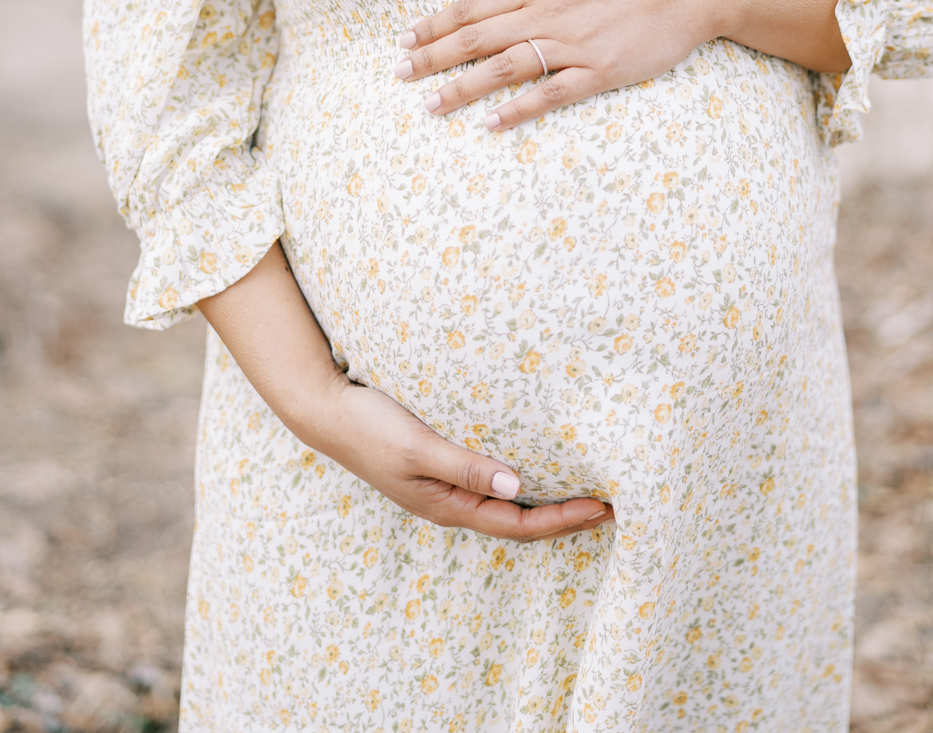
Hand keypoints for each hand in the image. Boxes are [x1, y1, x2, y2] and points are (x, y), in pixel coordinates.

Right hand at [198, 240, 613, 544]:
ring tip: (582, 487)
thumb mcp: (418, 446)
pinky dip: (518, 478)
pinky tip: (533, 462)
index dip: (563, 520)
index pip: (518, 524)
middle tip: (608, 503)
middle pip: (517, 520)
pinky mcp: (436, 462)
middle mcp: (450, 501)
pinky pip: (488, 480)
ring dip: (544, 499)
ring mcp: (442, 484)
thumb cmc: (370, 427)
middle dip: (563, 515)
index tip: (604, 508)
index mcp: (448, 505)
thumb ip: (465, 465)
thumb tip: (518, 484)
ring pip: (504, 502)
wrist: (324, 408)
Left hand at [395, 0, 719, 130]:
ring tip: (432, 106)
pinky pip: (552, 94)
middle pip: (477, 38)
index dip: (435, 25)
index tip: (406, 41)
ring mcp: (573, 44)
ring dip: (463, 88)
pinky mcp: (599, 71)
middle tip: (400, 76)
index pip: (472, 6)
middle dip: (433, 58)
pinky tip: (493, 124)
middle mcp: (547, 12)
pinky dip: (520, 110)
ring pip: (505, 68)